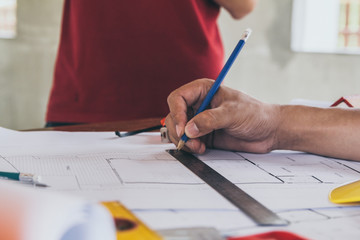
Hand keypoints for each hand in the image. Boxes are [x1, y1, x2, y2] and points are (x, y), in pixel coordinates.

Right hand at [165, 78, 280, 153]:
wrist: (268, 132)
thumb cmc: (255, 114)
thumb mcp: (233, 113)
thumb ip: (210, 120)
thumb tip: (189, 129)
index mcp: (203, 90)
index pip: (178, 98)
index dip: (177, 113)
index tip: (183, 129)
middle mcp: (198, 105)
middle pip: (174, 115)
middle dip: (179, 130)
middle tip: (189, 141)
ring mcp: (199, 121)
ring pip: (178, 130)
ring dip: (184, 141)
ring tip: (198, 146)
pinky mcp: (203, 135)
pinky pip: (187, 141)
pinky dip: (189, 147)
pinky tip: (201, 148)